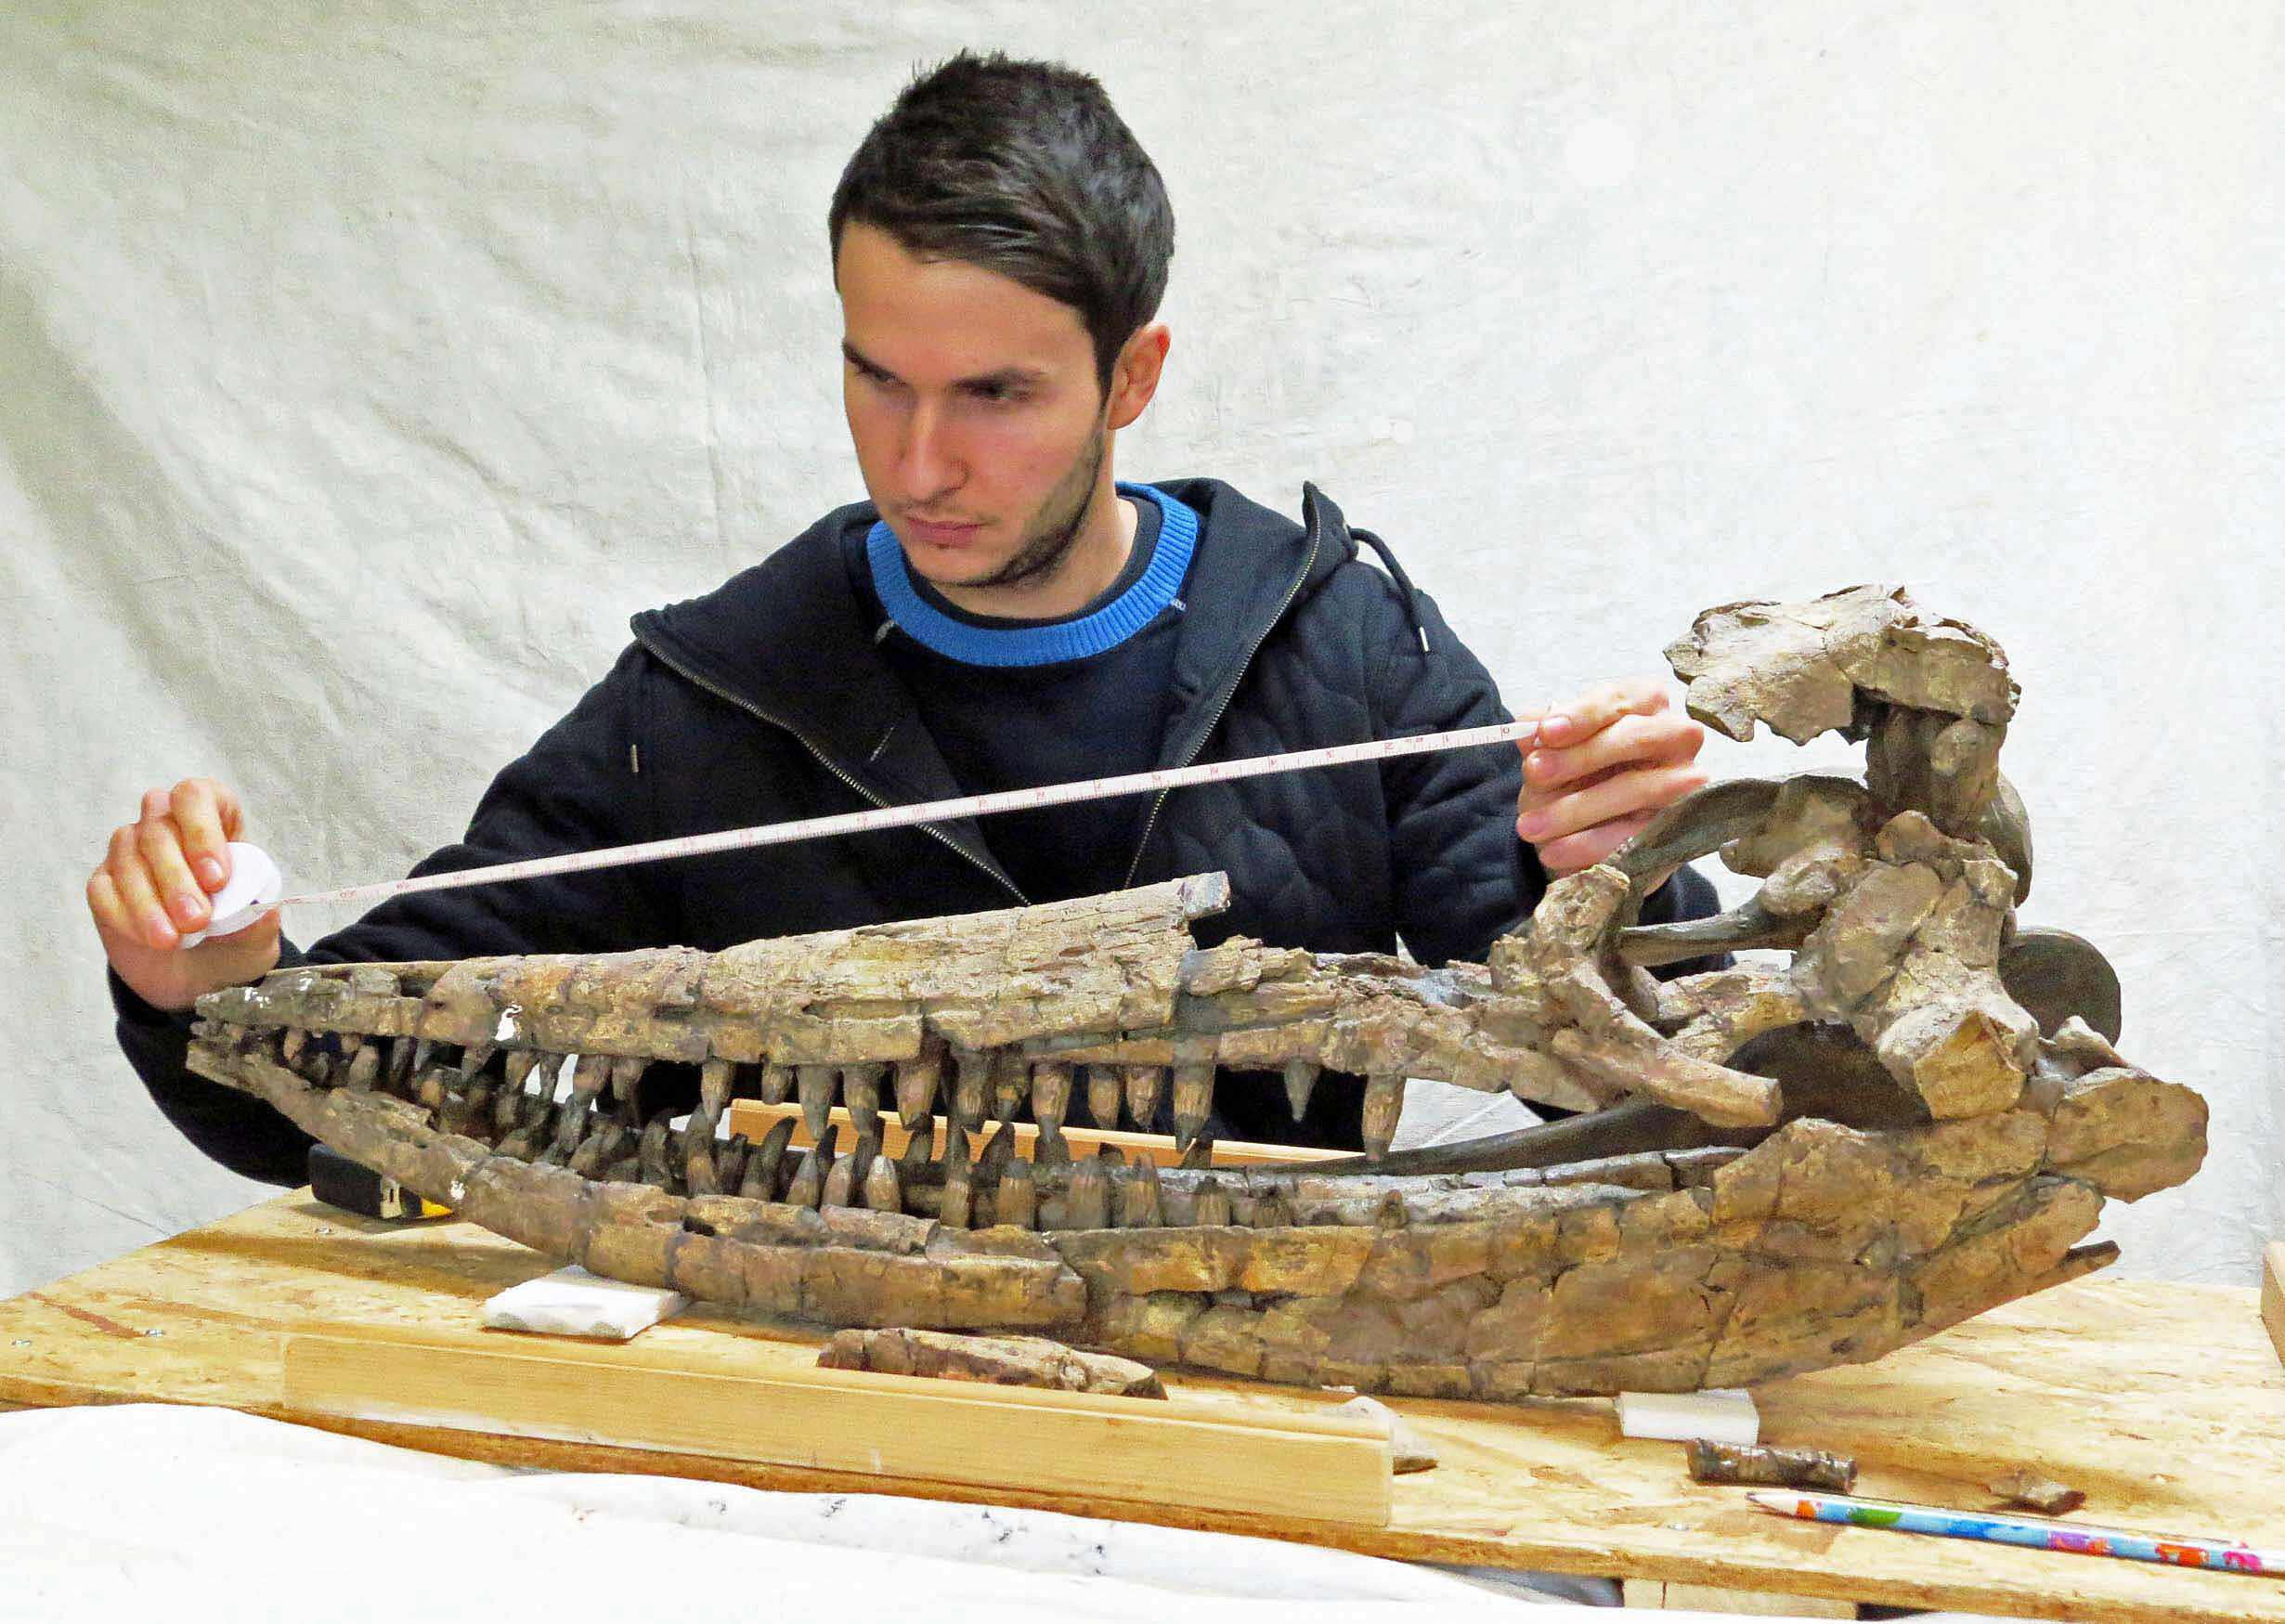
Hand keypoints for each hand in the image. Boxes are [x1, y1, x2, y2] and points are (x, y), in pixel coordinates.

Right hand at [87, 779, 280, 1011]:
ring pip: (127, 856)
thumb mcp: (259, 930)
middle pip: (158, 827)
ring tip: (174, 940)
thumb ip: (257, 915)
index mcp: (214, 817)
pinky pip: (103, 890)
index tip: (216, 880)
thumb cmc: (235, 938)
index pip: (195, 796)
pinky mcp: (105, 884)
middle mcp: (166, 824)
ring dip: (150, 902)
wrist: (201, 976)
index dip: (202, 833)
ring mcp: (131, 852)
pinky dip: (126, 917)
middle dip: (177, 878)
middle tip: (197, 920)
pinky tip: (151, 939)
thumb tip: (252, 906)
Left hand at [1516, 679, 1707, 878]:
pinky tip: (1553, 852)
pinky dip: (1589, 845)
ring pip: (1639, 788)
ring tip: (1530, 826)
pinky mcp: (1679, 825)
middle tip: (1534, 773)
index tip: (1546, 733)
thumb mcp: (1552, 754)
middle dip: (1582, 756)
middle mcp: (1676, 736)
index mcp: (1645, 703)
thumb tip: (1528, 728)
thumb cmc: (1575, 775)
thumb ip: (1541, 739)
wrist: (1586, 830)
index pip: (1620, 700)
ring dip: (1577, 809)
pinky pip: (1636, 835)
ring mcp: (1684, 782)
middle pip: (1638, 737)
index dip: (1582, 715)